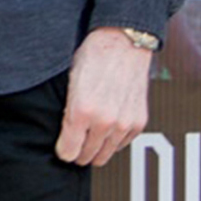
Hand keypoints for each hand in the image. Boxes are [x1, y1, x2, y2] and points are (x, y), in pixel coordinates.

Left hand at [55, 27, 151, 167]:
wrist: (122, 44)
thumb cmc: (93, 58)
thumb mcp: (69, 83)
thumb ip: (66, 112)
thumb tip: (62, 135)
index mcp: (82, 111)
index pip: (69, 152)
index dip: (63, 151)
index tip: (62, 147)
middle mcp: (104, 121)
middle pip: (87, 156)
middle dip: (78, 152)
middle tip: (74, 144)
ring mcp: (123, 123)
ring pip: (106, 154)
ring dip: (96, 149)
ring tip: (89, 138)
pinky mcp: (137, 122)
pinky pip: (122, 144)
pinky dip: (113, 140)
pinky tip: (106, 129)